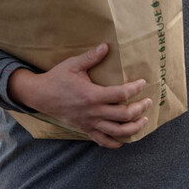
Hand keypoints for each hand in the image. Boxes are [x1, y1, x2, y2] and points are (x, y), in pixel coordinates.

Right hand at [7, 43, 149, 148]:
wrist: (40, 95)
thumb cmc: (57, 78)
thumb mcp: (73, 65)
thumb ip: (91, 57)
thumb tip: (106, 46)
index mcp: (92, 95)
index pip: (121, 94)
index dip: (135, 88)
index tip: (143, 83)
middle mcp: (93, 112)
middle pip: (124, 115)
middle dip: (140, 109)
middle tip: (148, 102)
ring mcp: (89, 123)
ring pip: (117, 131)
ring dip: (134, 127)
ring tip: (144, 120)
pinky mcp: (85, 129)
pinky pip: (103, 141)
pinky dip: (115, 143)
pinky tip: (125, 139)